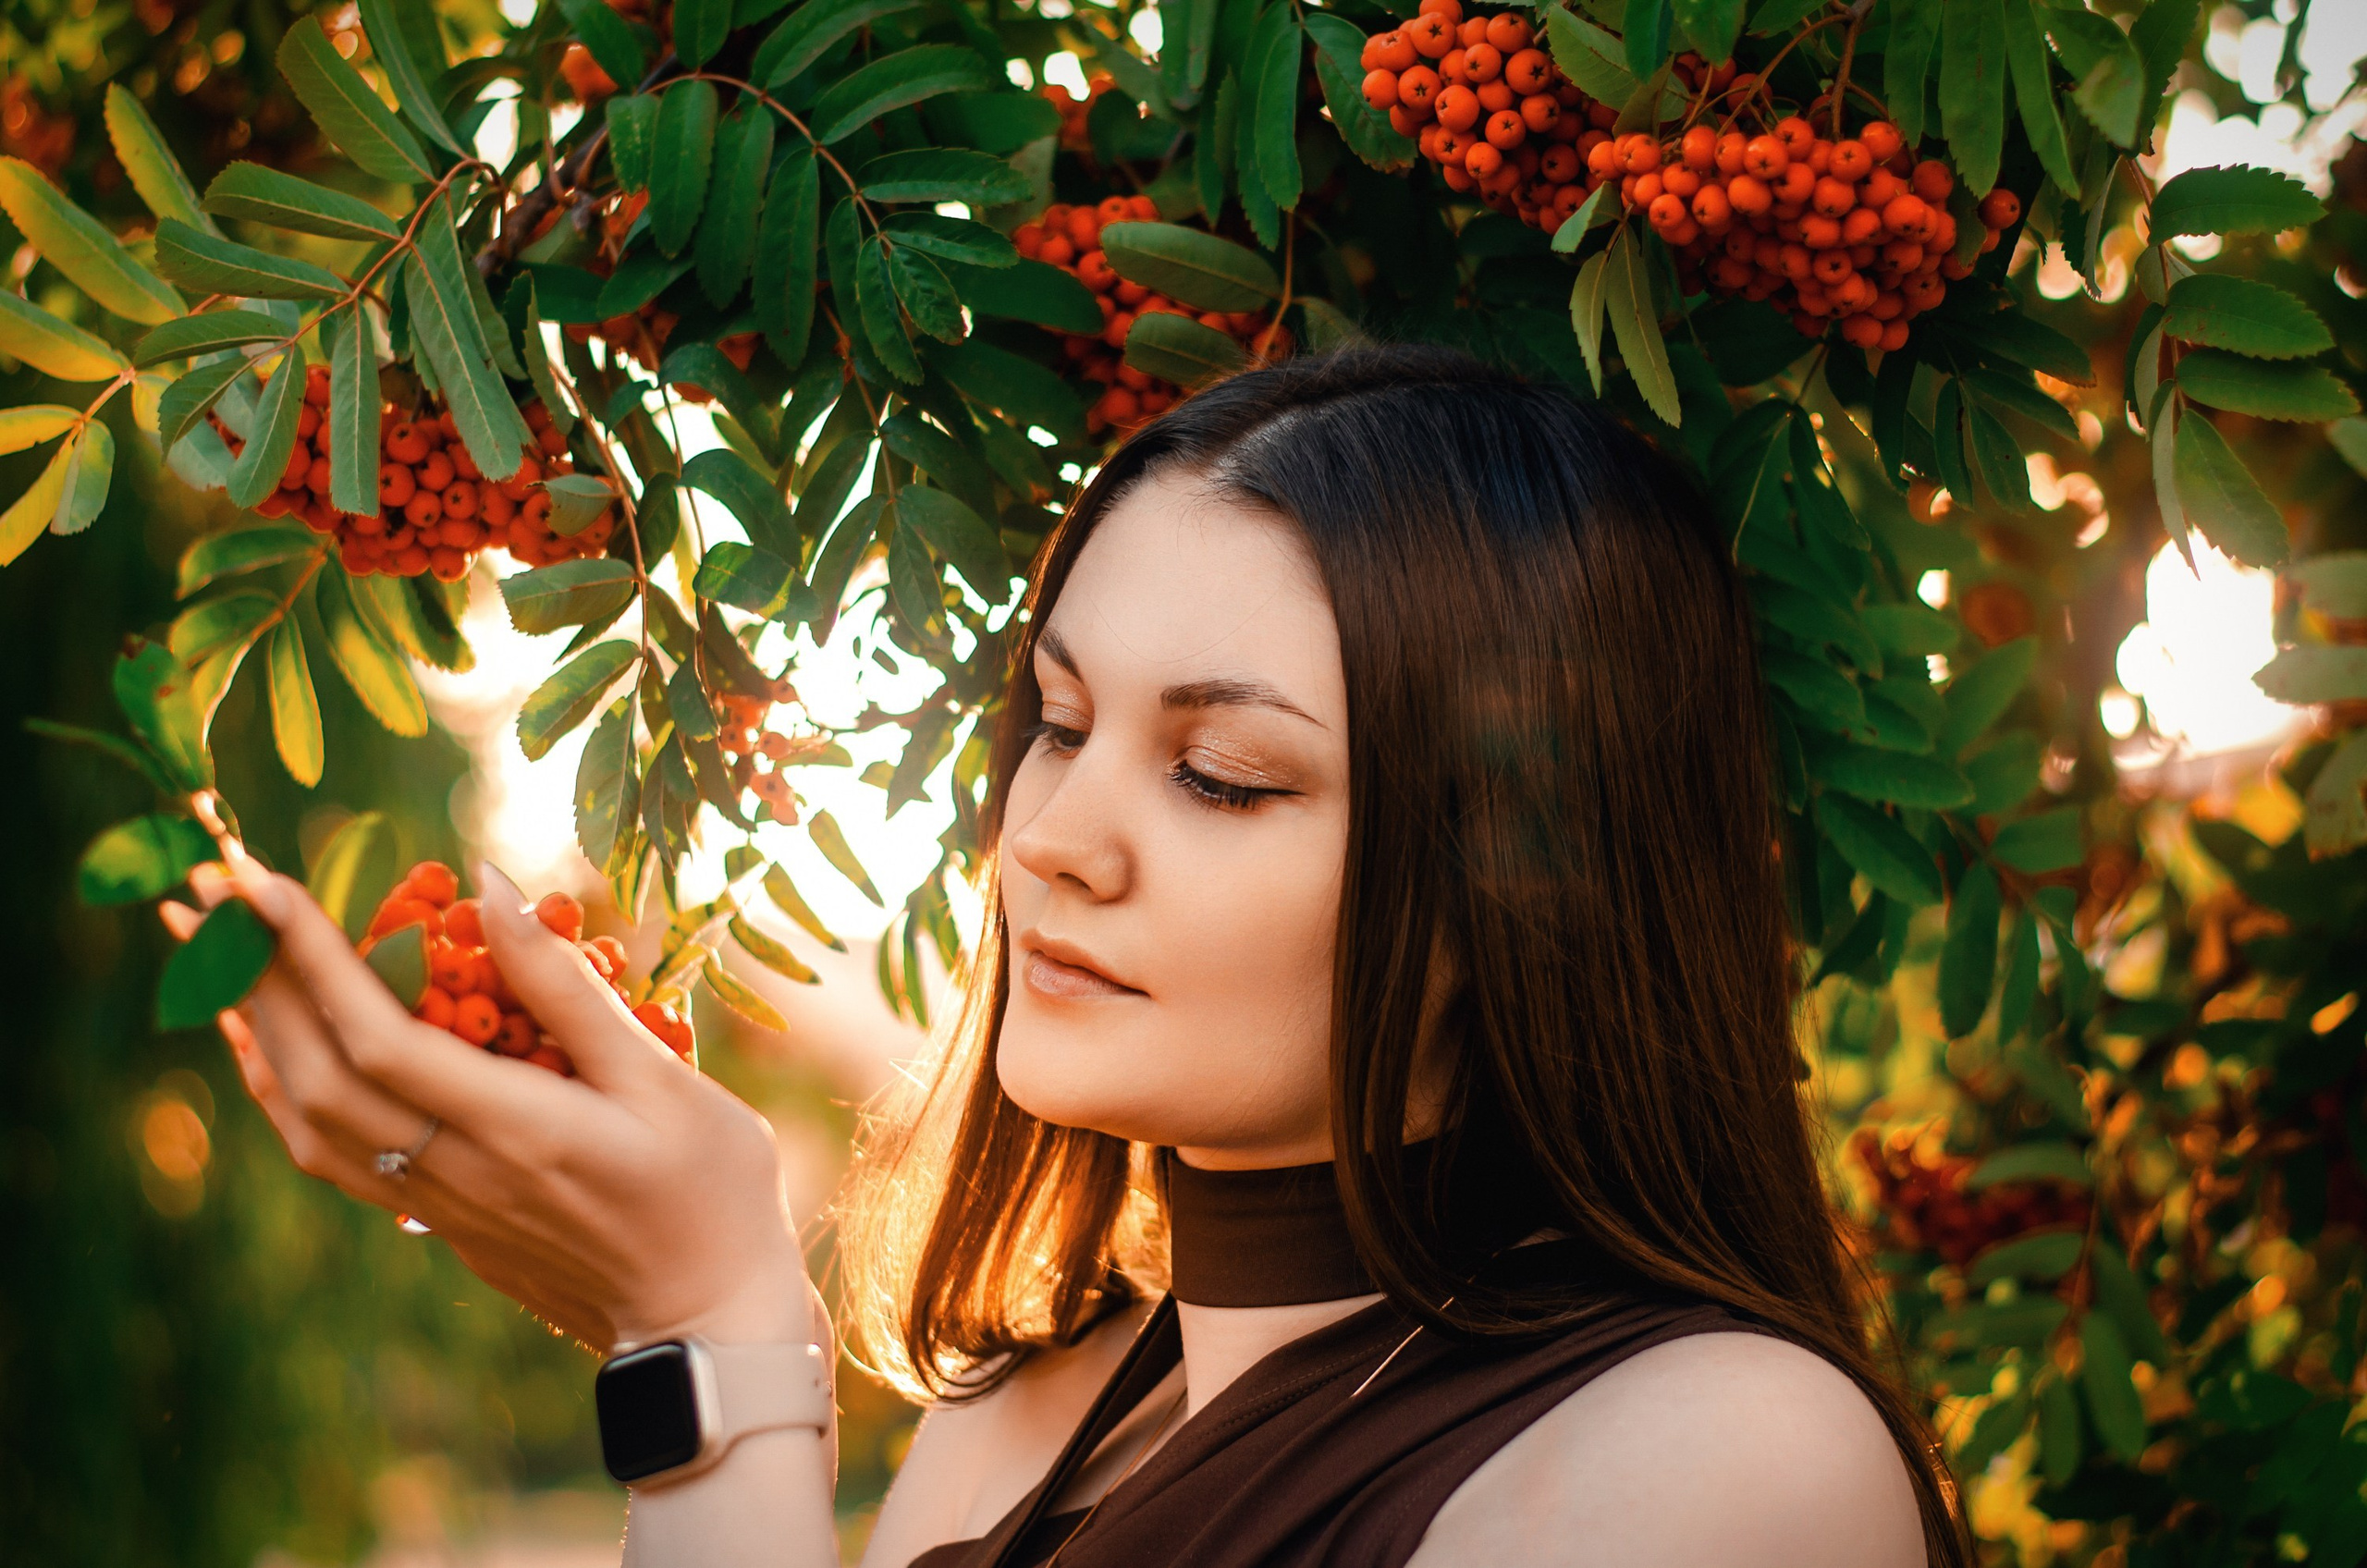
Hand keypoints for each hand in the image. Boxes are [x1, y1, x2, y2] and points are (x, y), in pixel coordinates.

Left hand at [165, 858, 813, 1354]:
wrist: (709, 1323)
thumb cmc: (712, 1190)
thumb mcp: (663, 1077)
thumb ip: (566, 989)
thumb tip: (487, 887)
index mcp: (516, 1130)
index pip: (378, 1038)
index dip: (311, 958)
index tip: (261, 881)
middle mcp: (456, 1172)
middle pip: (318, 1070)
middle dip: (252, 974)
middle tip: (202, 886)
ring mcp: (440, 1205)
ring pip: (307, 1117)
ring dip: (250, 1027)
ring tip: (209, 951)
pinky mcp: (440, 1221)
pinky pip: (327, 1152)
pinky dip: (279, 1088)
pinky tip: (266, 1043)